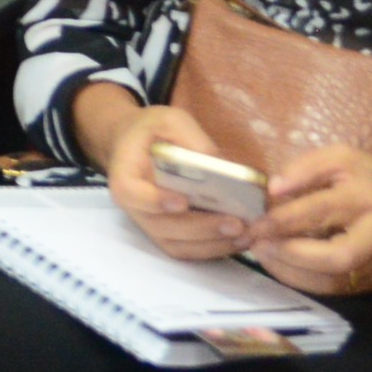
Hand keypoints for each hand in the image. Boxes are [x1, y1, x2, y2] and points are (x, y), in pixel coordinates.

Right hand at [96, 104, 259, 263]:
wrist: (136, 145)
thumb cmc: (151, 131)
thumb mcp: (169, 120)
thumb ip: (192, 139)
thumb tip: (222, 167)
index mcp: (125, 177)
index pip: (132, 194)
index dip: (155, 201)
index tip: (182, 201)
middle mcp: (135, 208)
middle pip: (163, 227)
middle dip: (201, 228)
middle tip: (236, 223)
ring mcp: (150, 225)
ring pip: (177, 245)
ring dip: (212, 244)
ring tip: (245, 235)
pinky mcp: (167, 234)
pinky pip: (187, 250)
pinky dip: (212, 249)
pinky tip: (238, 240)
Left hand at [253, 148, 371, 296]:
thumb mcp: (347, 160)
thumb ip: (307, 167)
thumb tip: (273, 189)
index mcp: (367, 198)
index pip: (320, 210)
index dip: (282, 219)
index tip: (253, 221)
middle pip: (329, 256)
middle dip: (286, 253)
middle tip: (255, 242)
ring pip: (329, 281)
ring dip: (288, 271)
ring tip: (262, 252)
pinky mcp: (368, 286)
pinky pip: (330, 291)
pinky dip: (300, 281)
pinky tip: (281, 264)